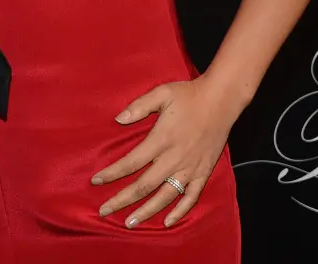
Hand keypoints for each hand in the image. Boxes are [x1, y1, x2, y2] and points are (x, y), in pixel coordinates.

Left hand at [92, 77, 240, 227]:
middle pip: (144, 185)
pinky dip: (180, 212)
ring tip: (130, 223)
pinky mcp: (204, 172)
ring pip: (166, 196)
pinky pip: (191, 197)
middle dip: (122, 200)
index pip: (131, 162)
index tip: (96, 181)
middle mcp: (174, 158)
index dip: (112, 173)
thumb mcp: (160, 93)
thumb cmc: (188, 95)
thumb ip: (139, 107)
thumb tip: (118, 119)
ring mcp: (190, 168)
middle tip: (105, 211)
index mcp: (161, 139)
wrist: (221, 101)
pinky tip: (167, 222)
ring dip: (147, 211)